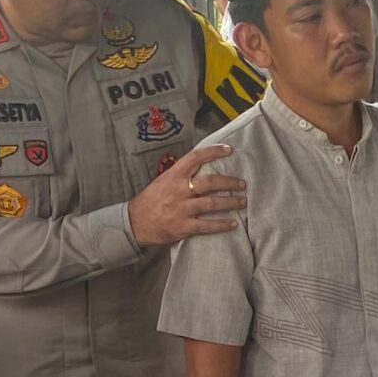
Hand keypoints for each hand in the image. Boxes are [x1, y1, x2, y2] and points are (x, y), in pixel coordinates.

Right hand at [126, 143, 244, 247]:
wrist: (135, 222)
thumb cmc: (150, 201)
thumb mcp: (163, 181)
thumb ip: (181, 176)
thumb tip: (202, 169)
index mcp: (174, 175)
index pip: (195, 158)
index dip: (213, 152)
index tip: (228, 150)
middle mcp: (179, 190)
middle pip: (210, 182)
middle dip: (229, 182)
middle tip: (242, 184)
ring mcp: (182, 209)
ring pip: (212, 203)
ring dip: (230, 202)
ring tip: (242, 202)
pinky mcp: (183, 226)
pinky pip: (207, 225)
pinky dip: (222, 224)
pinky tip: (233, 224)